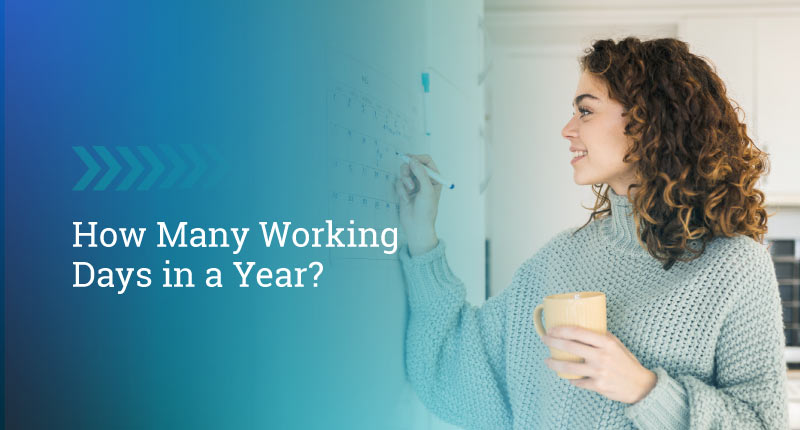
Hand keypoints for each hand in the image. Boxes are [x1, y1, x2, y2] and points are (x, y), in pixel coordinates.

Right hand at [394, 154, 441, 255]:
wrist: (417, 226)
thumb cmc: (427, 211)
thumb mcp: (427, 190)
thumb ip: (420, 173)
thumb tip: (413, 160)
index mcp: (434, 178)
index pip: (426, 161)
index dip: (418, 158)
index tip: (410, 159)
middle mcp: (424, 180)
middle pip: (413, 164)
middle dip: (408, 169)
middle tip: (407, 175)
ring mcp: (414, 185)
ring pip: (405, 172)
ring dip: (405, 180)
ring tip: (409, 190)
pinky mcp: (405, 190)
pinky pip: (399, 182)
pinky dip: (401, 189)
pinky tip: (406, 199)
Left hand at [541, 326, 656, 403]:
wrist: (640, 385)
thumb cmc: (626, 362)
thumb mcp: (616, 344)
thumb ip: (601, 336)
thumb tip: (583, 326)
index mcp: (606, 343)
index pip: (579, 332)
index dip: (562, 330)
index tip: (552, 329)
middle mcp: (601, 356)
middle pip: (570, 347)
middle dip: (553, 342)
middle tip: (544, 339)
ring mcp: (599, 372)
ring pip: (569, 367)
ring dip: (554, 363)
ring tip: (547, 360)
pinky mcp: (598, 386)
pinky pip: (578, 381)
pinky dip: (571, 379)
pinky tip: (567, 376)